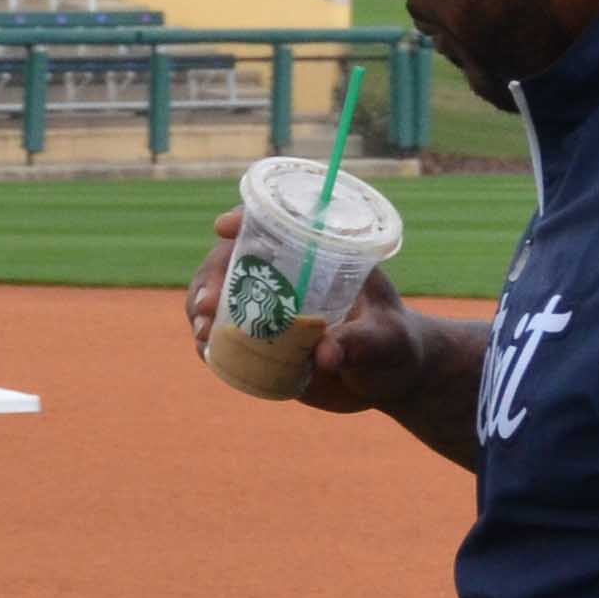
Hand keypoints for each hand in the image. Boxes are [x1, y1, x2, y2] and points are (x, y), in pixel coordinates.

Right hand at [185, 209, 430, 413]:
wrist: (391, 379)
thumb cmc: (397, 345)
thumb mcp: (386, 339)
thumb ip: (361, 342)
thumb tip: (325, 354)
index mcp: (319, 255)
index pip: (277, 223)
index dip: (245, 219)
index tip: (224, 228)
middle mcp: (288, 275)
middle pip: (234, 260)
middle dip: (211, 277)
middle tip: (208, 306)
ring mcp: (270, 308)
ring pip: (220, 295)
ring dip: (201, 309)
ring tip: (204, 335)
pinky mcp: (262, 340)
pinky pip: (225, 333)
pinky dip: (209, 340)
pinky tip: (207, 352)